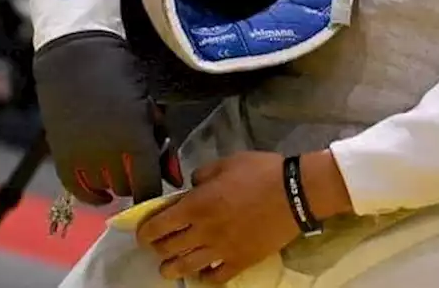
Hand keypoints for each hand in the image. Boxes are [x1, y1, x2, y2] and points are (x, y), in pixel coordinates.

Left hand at [136, 151, 352, 283]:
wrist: (294, 193)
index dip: (145, 231)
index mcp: (197, 204)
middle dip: (157, 248)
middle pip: (167, 249)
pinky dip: (204, 277)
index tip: (144, 232)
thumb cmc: (260, 172)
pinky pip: (214, 278)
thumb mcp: (227, 162)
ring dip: (171, 268)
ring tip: (169, 267)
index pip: (157, 226)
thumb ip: (202, 174)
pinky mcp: (240, 262)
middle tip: (159, 245)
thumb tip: (192, 187)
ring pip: (185, 268)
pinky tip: (202, 272)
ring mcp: (221, 250)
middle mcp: (203, 231)